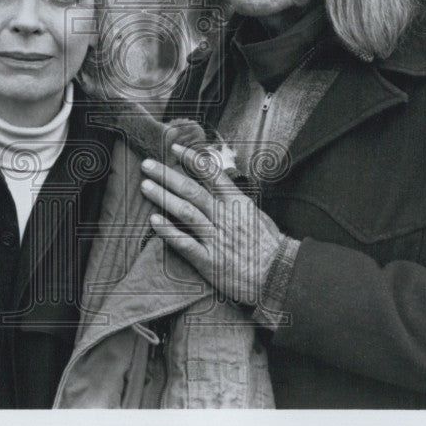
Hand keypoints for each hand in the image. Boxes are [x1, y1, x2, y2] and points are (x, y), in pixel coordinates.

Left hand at [140, 143, 284, 306]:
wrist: (280, 277)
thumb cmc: (268, 247)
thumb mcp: (256, 215)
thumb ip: (234, 199)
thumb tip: (217, 181)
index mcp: (238, 203)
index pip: (212, 174)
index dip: (192, 159)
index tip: (174, 148)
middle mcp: (226, 217)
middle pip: (192, 190)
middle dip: (167, 175)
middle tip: (147, 164)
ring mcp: (217, 239)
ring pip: (186, 212)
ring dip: (163, 197)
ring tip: (146, 186)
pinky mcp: (210, 262)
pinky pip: (185, 243)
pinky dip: (169, 231)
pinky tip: (154, 221)